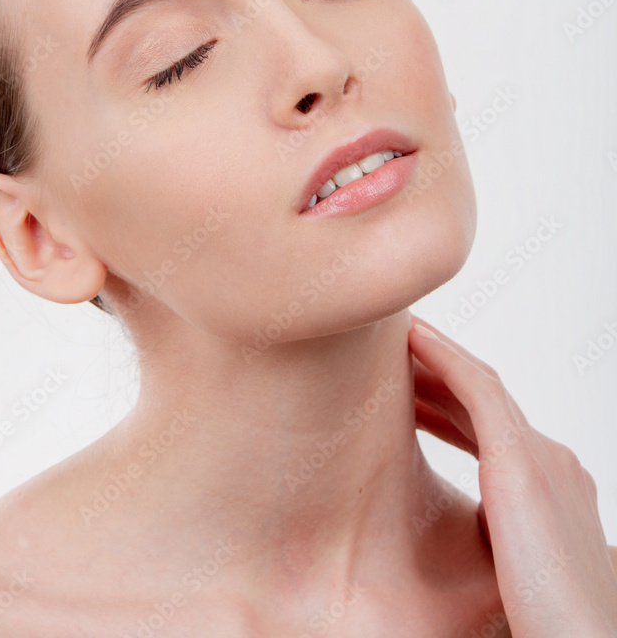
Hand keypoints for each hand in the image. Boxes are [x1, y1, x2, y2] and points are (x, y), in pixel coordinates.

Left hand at [408, 314, 616, 637]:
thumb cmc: (545, 621)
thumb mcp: (513, 565)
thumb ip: (493, 535)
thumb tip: (460, 532)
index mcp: (554, 488)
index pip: (494, 431)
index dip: (450, 410)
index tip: (413, 401)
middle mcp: (554, 462)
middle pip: (486, 402)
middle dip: (439, 379)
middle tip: (394, 362)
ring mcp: (543, 457)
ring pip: (481, 384)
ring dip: (437, 359)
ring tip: (398, 342)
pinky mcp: (522, 462)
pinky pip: (477, 388)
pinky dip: (445, 358)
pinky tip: (415, 339)